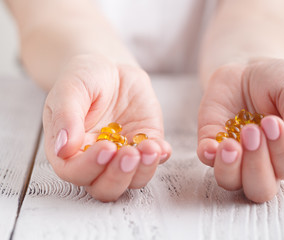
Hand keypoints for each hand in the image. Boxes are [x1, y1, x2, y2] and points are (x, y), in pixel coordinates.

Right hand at [43, 54, 170, 201]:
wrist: (108, 68)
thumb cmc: (83, 78)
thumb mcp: (70, 89)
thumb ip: (66, 117)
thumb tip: (64, 149)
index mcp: (70, 151)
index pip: (75, 173)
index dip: (90, 167)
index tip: (105, 147)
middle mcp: (97, 159)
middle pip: (105, 187)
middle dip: (119, 176)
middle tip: (129, 155)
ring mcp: (124, 153)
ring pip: (133, 180)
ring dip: (143, 170)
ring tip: (150, 149)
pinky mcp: (146, 142)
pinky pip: (156, 158)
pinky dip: (160, 156)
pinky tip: (161, 147)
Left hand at [197, 58, 283, 202]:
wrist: (245, 69)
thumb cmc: (274, 81)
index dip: (283, 151)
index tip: (272, 121)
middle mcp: (264, 161)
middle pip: (261, 188)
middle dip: (257, 165)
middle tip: (252, 131)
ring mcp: (235, 156)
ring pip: (231, 182)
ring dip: (231, 167)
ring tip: (231, 144)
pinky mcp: (211, 142)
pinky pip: (207, 160)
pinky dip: (208, 156)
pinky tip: (211, 145)